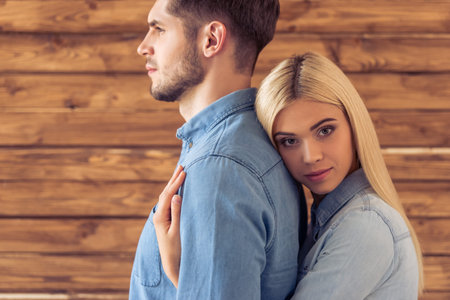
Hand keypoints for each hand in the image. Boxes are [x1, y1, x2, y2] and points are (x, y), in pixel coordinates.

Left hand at [153, 165, 184, 287]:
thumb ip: (177, 213)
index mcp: (161, 217)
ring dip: (173, 184)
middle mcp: (159, 215)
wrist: (171, 263)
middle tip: (181, 166)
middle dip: (174, 179)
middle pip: (166, 192)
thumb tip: (177, 196)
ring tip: (180, 172)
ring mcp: (162, 217)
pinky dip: (174, 192)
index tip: (184, 172)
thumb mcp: (178, 231)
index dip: (176, 182)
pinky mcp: (167, 220)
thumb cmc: (176, 248)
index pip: (168, 195)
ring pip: (167, 196)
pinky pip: (170, 201)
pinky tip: (178, 188)